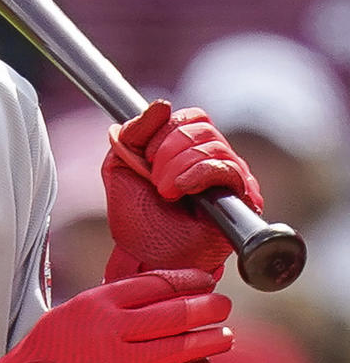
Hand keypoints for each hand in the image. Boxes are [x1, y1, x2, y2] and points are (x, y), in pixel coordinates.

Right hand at [0, 269, 231, 362]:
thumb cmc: (47, 355)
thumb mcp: (73, 314)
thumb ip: (111, 305)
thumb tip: (160, 294)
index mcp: (97, 304)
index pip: (156, 284)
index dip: (187, 280)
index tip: (205, 280)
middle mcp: (111, 331)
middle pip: (175, 313)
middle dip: (206, 307)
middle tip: (223, 304)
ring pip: (180, 348)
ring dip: (208, 340)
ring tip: (225, 334)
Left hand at [102, 99, 262, 279]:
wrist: (146, 257)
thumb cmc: (136, 219)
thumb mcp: (120, 167)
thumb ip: (133, 132)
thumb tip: (162, 105)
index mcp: (188, 149)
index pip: (192, 116)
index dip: (164, 130)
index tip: (145, 160)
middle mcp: (214, 159)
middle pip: (202, 126)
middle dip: (168, 150)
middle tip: (153, 180)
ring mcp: (231, 178)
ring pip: (213, 145)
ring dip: (178, 166)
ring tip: (165, 192)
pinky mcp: (244, 198)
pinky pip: (227, 169)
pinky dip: (197, 175)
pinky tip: (180, 191)